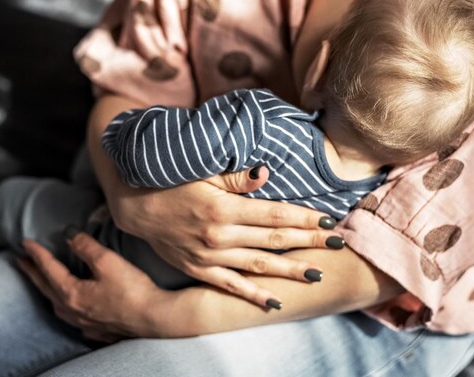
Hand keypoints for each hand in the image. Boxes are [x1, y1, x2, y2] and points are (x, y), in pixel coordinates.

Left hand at [17, 234, 166, 342]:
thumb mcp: (108, 261)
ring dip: (47, 290)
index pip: (48, 268)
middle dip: (32, 273)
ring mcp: (84, 323)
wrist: (154, 319)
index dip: (36, 254)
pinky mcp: (97, 330)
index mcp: (71, 292)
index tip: (24, 242)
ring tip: (42, 282)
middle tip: (20, 261)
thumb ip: (86, 246)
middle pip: (46, 288)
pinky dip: (66, 308)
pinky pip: (73, 318)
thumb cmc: (132, 290)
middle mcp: (72, 311)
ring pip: (57, 305)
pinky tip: (71, 308)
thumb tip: (69, 235)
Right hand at [107, 165, 343, 307]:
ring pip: (258, 265)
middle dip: (308, 241)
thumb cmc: (170, 182)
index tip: (329, 220)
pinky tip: (275, 301)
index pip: (274, 214)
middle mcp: (219, 235)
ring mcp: (209, 256)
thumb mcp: (199, 172)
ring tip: (317, 273)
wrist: (136, 207)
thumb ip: (234, 176)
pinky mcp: (199, 270)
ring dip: (289, 269)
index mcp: (223, 208)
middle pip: (274, 240)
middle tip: (337, 243)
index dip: (304, 218)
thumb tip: (266, 173)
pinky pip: (230, 285)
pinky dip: (253, 295)